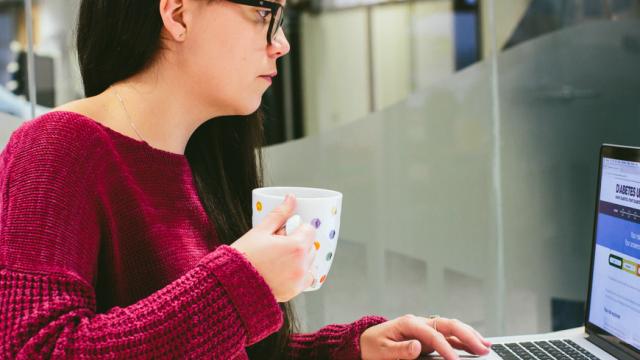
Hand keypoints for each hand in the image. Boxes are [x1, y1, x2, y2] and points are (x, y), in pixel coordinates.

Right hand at [231, 194, 316, 301]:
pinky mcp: (294, 291)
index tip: (284, 233)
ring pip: (310, 262)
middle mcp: (301, 264)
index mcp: (296, 246)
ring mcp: (299, 280)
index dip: (297, 229)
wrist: (231, 285)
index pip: (309, 230)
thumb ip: (279, 214)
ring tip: (279, 260)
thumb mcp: (260, 231)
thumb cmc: (243, 256)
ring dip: (300, 258)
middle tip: (278, 246)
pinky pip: (307, 279)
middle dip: (298, 243)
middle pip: (311, 246)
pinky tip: (284, 271)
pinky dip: (300, 274)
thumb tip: (291, 198)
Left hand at [360, 314, 491, 359]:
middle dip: (466, 335)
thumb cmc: (373, 345)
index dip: (446, 348)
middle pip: (448, 324)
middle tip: (482, 348)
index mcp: (409, 323)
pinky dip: (463, 338)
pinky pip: (449, 335)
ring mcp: (425, 327)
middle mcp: (420, 322)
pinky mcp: (428, 335)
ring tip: (485, 345)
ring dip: (469, 335)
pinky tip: (475, 343)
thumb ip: (400, 349)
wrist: (366, 340)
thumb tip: (418, 346)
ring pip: (452, 327)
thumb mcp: (382, 350)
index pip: (433, 335)